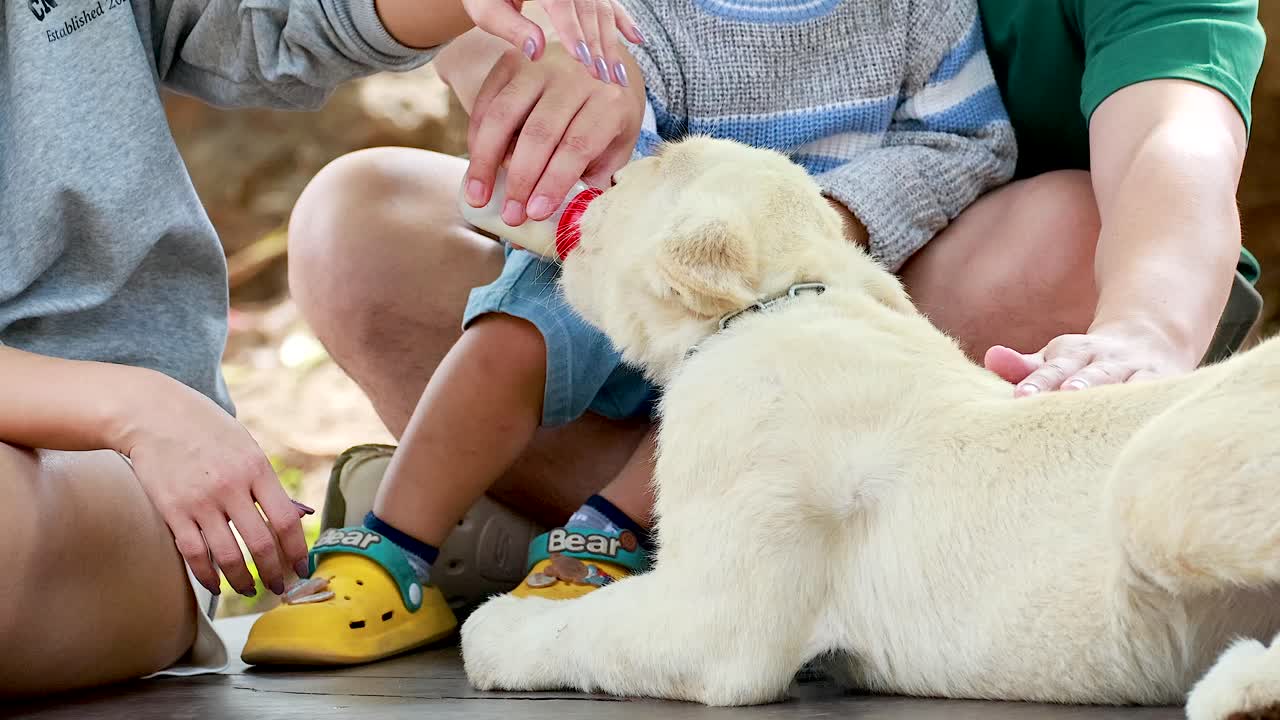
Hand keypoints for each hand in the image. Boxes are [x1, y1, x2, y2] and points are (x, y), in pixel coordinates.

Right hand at [118, 374, 310, 597]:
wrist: (154, 414)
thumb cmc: (206, 429)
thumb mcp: (246, 447)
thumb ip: (266, 482)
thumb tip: (293, 516)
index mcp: (256, 469)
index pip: (285, 521)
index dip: (297, 551)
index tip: (302, 567)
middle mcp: (231, 487)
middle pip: (261, 544)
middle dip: (275, 573)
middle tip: (279, 588)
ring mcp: (200, 501)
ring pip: (228, 556)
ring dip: (243, 581)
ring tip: (250, 589)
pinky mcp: (172, 511)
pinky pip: (194, 554)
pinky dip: (208, 576)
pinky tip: (216, 584)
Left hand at [461, 0, 642, 81]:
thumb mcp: (486, 8)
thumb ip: (510, 27)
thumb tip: (537, 50)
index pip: (562, 6)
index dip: (574, 34)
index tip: (584, 62)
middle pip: (588, 11)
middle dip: (599, 47)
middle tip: (607, 80)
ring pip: (602, 10)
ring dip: (613, 43)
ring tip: (618, 76)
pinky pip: (610, 3)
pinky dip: (624, 21)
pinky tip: (637, 39)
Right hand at [463, 41, 644, 225]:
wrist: (602, 60)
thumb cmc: (607, 117)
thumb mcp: (615, 148)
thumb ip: (592, 183)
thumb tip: (562, 229)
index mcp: (608, 102)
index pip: (576, 147)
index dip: (553, 182)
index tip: (534, 213)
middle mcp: (576, 77)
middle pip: (539, 133)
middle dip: (520, 180)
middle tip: (510, 216)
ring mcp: (541, 64)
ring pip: (505, 114)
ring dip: (486, 160)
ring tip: (478, 197)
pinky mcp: (514, 59)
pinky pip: (487, 100)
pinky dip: (477, 135)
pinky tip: (476, 165)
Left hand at [984, 322, 1197, 396]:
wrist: (1151, 339)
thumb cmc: (1086, 362)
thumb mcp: (1056, 358)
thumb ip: (1023, 366)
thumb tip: (990, 358)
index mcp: (1074, 353)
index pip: (1053, 368)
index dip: (1038, 382)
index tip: (1020, 396)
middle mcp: (1107, 359)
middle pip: (1091, 373)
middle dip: (1080, 384)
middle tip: (1065, 395)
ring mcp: (1139, 371)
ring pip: (1130, 384)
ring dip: (1120, 394)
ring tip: (1106, 409)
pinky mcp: (1169, 383)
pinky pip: (1163, 395)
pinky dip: (1157, 405)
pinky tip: (1150, 424)